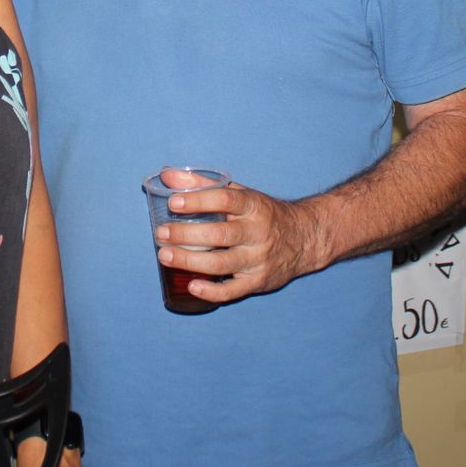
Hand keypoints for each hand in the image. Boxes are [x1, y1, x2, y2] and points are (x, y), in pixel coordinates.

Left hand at [153, 183, 320, 304]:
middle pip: (220, 235)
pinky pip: (233, 291)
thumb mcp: (240, 193)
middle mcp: (258, 232)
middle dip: (186, 235)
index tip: (173, 203)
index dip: (197, 201)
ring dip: (190, 261)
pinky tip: (191, 285)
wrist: (305, 238)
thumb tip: (167, 175)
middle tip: (160, 234)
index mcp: (253, 206)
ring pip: (222, 263)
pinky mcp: (258, 281)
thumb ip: (202, 185)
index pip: (224, 200)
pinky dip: (211, 291)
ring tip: (165, 256)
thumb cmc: (262, 214)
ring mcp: (259, 259)